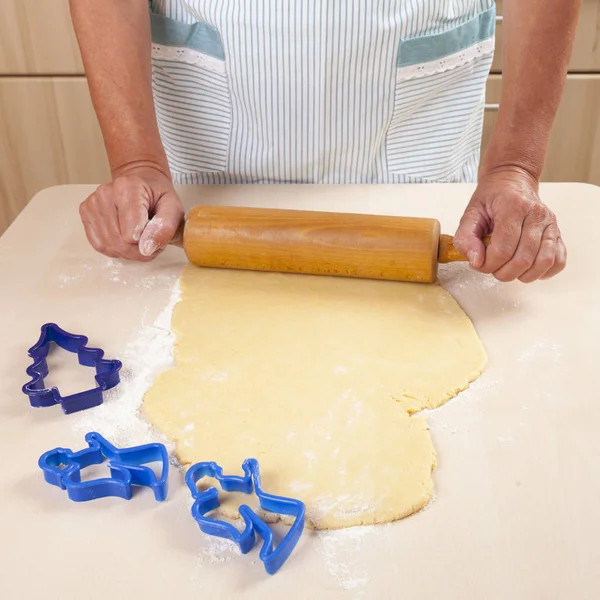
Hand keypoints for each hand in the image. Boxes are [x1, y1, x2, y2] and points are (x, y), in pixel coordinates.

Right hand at [79, 166, 183, 260]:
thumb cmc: (158, 195)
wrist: (142, 181)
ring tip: (139, 238)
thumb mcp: (173, 208)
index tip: (155, 234)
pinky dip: (114, 248)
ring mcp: (92, 203)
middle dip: (138, 251)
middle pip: (118, 243)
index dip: (147, 242)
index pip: (131, 234)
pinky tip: (125, 238)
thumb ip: (165, 228)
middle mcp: (105, 194)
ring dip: (127, 251)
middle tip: (150, 242)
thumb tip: (146, 249)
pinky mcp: (85, 212)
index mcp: (127, 188)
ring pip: (108, 246)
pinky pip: (99, 244)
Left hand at [453, 168, 565, 282]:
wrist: (512, 180)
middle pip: (523, 260)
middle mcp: (536, 215)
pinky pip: (558, 262)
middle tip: (492, 267)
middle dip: (503, 272)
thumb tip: (476, 261)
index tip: (479, 263)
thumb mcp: (470, 214)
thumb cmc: (491, 198)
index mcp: (513, 207)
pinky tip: (527, 268)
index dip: (488, 265)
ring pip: (543, 263)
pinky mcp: (558, 234)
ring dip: (522, 275)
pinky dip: (543, 272)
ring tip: (508, 268)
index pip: (503, 250)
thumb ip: (465, 238)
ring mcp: (551, 225)